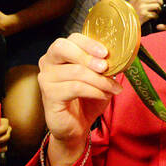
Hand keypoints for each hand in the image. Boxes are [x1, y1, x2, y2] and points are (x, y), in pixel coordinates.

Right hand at [36, 33, 122, 156]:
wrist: (76, 127)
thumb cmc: (86, 99)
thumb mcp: (98, 78)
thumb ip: (103, 66)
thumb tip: (119, 57)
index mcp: (59, 53)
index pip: (72, 39)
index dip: (89, 43)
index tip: (105, 52)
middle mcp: (48, 62)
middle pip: (63, 48)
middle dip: (87, 56)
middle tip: (105, 67)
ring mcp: (46, 78)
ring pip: (75, 71)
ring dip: (99, 80)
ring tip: (113, 88)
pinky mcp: (49, 95)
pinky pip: (75, 87)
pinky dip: (94, 91)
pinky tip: (104, 95)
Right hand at [129, 0, 164, 24]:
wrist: (125, 22)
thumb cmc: (129, 13)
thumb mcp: (132, 2)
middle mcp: (139, 0)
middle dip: (160, 2)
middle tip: (160, 4)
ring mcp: (142, 7)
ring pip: (157, 6)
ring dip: (158, 10)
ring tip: (156, 12)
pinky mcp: (144, 14)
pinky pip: (155, 14)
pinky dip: (155, 16)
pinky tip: (153, 17)